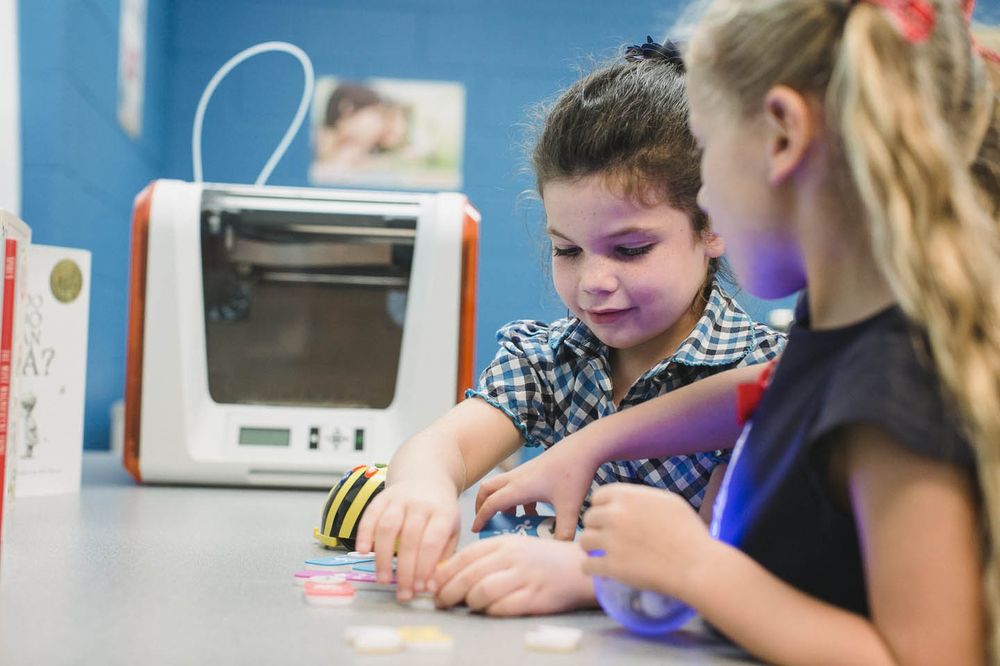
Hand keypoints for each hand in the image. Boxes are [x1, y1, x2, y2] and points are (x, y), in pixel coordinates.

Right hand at [354, 479, 459, 600]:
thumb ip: (443, 556)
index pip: (432, 542)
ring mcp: (399, 498)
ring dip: (383, 556)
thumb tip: (430, 586)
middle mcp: (420, 503)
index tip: (420, 588)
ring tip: (383, 579)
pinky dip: (364, 534)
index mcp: (443, 511)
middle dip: (405, 570)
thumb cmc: (440, 512)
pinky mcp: (381, 497)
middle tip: (403, 593)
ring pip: (387, 527)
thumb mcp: (452, 530)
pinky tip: (362, 552)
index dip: (424, 567)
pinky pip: (369, 516)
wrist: (426, 479)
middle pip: (409, 539)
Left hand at [432, 535, 595, 614]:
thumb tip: (451, 574)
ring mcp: (525, 576)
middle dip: (448, 592)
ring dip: (468, 602)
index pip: (465, 556)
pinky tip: (488, 611)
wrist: (580, 567)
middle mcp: (513, 557)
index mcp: (504, 542)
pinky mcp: (536, 597)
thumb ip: (487, 557)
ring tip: (467, 606)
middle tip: (440, 602)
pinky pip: (503, 607)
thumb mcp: (514, 548)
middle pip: (469, 575)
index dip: (444, 573)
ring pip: (482, 591)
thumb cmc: (542, 559)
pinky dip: (490, 612)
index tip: (432, 585)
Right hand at [472, 442, 598, 540]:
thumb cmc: (574, 473)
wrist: (584, 448)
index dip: (481, 518)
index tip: (476, 531)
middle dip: (482, 506)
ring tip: (511, 521)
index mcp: (520, 487)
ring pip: (501, 486)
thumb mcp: (570, 507)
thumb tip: (557, 551)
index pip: (491, 504)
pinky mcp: (533, 470)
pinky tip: (533, 511)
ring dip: (500, 502)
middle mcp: (517, 478)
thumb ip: (564, 532)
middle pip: (487, 490)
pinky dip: (516, 499)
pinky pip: (515, 485)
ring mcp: (524, 472)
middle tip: (486, 522)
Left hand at [579, 484, 713, 599]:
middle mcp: (614, 515)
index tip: (608, 518)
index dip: (602, 508)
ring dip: (591, 548)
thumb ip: (643, 499)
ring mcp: (610, 541)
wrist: (695, 565)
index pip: (598, 497)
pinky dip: (591, 569)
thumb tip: (631, 502)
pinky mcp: (610, 566)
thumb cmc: (689, 533)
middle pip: (589, 518)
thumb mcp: (668, 502)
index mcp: (627, 497)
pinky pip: (587, 565)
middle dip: (596, 528)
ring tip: (600, 554)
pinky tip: (600, 570)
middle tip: (606, 538)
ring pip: (584, 541)